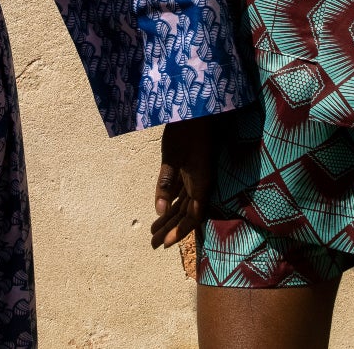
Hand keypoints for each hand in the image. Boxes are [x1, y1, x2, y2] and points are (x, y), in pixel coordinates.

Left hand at [150, 115, 214, 249]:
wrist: (196, 108)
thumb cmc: (185, 130)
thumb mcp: (172, 157)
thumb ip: (166, 183)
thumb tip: (158, 211)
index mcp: (201, 183)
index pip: (192, 217)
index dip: (179, 231)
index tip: (165, 245)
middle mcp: (201, 183)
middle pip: (185, 214)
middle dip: (169, 229)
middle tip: (152, 244)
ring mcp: (195, 176)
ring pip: (182, 204)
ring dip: (168, 218)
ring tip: (153, 232)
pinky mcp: (189, 168)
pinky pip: (181, 192)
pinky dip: (170, 202)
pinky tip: (161, 210)